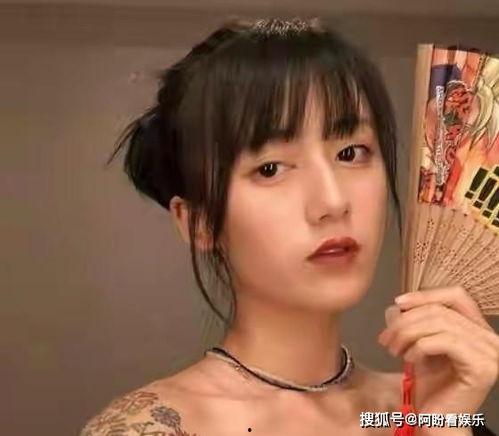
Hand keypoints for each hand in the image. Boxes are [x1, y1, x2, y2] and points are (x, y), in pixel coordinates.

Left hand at [378, 285, 498, 418]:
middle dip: (406, 321)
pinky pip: (444, 342)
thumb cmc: (430, 384)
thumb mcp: (419, 343)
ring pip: (440, 323)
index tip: (399, 303)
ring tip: (393, 349)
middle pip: (441, 311)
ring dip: (407, 333)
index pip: (457, 295)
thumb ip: (411, 321)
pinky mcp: (482, 368)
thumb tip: (397, 306)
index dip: (425, 295)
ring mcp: (490, 353)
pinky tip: (409, 359)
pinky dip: (419, 346)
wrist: (436, 419)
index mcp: (478, 329)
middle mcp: (490, 339)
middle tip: (385, 338)